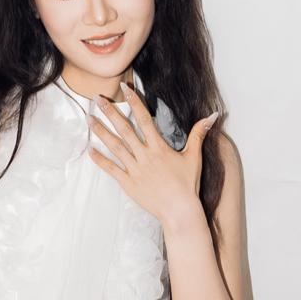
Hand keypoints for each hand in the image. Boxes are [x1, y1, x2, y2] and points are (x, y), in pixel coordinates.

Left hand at [86, 90, 219, 231]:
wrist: (180, 211)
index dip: (134, 102)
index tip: (125, 88)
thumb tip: (212, 116)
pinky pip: (111, 169)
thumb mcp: (194, 157)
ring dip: (101, 132)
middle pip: (124, 129)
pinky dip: (100, 159)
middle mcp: (144, 156)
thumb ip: (199, 134)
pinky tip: (89, 149)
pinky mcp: (128, 183)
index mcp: (159, 147)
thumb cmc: (188, 185)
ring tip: (88, 119)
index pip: (144, 119)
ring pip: (114, 146)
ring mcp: (134, 169)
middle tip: (97, 99)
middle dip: (110, 112)